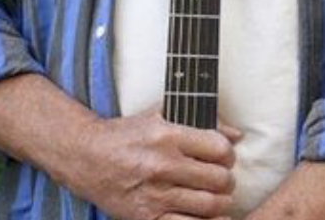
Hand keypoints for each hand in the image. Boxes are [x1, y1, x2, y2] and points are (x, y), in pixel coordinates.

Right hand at [61, 110, 239, 219]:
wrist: (87, 158)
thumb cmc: (128, 133)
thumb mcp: (162, 114)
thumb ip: (201, 121)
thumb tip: (237, 135)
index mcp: (169, 136)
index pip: (219, 149)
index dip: (228, 154)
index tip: (225, 157)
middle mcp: (164, 165)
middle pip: (218, 179)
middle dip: (227, 180)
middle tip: (223, 179)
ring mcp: (155, 195)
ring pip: (209, 205)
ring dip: (221, 203)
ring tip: (217, 197)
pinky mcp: (147, 218)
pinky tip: (210, 217)